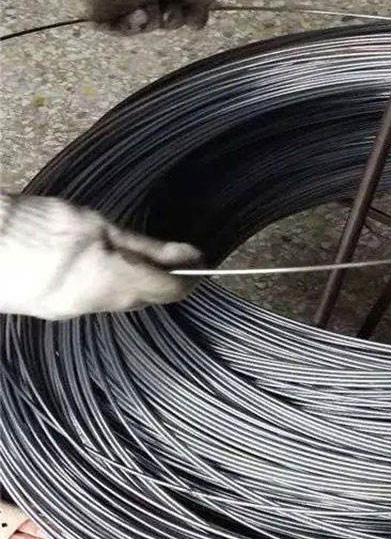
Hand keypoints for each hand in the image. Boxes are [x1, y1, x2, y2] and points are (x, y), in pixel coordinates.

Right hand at [0, 194, 202, 319]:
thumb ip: (145, 246)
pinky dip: (110, 286)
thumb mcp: (100, 227)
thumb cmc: (40, 226)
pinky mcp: (57, 311)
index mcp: (118, 281)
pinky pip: (97, 302)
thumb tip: (185, 254)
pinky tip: (100, 266)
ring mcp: (76, 312)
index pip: (172, 290)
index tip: (202, 260)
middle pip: (149, 298)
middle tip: (174, 256)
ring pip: (123, 302)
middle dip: (165, 280)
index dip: (192, 277)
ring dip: (137, 283)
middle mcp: (103, 305)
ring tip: (137, 257)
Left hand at [72, 0, 215, 34]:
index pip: (184, 14)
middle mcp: (149, 0)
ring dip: (147, 19)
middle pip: (168, 23)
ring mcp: (130, 11)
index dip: (187, 16)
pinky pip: (126, 32)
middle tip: (161, 7)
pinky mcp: (111, 22)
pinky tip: (128, 15)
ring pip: (148, 28)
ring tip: (138, 8)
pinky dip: (129, 24)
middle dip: (167, 17)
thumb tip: (208, 15)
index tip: (189, 16)